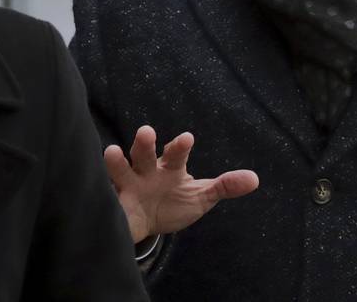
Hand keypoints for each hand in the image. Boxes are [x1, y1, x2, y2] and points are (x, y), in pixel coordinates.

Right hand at [104, 125, 259, 243]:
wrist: (148, 224)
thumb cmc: (175, 203)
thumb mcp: (201, 196)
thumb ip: (224, 187)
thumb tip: (255, 179)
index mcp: (170, 167)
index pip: (176, 154)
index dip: (180, 146)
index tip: (188, 138)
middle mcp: (147, 171)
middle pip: (144, 153)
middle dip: (144, 143)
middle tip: (146, 132)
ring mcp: (128, 186)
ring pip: (120, 169)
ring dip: (116, 162)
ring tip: (111, 152)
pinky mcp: (114, 204)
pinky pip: (107, 198)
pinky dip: (105, 196)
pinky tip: (101, 194)